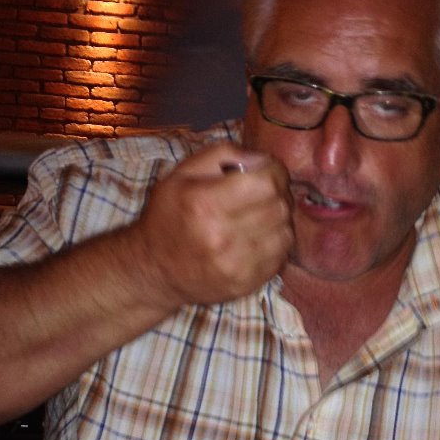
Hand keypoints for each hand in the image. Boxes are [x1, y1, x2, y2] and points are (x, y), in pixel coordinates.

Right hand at [135, 142, 293, 308]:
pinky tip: (258, 238)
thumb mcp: (181, 174)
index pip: (267, 183)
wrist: (153, 271)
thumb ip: (221, 155)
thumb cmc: (168, 217)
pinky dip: (275, 244)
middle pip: (280, 206)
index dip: (274, 171)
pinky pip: (280, 257)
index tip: (268, 171)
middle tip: (264, 193)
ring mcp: (235, 265)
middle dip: (278, 193)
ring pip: (286, 233)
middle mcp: (221, 237)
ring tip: (261, 216)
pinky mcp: (245, 284)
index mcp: (205, 204)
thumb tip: (260, 159)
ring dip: (279, 220)